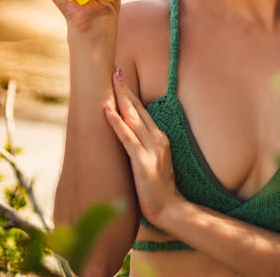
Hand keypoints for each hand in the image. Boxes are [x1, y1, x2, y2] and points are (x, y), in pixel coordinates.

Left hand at [104, 70, 183, 226]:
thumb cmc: (159, 189)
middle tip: (115, 70)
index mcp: (159, 138)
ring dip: (121, 99)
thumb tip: (131, 137)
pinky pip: (127, 138)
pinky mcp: (142, 162)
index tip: (121, 78)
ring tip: (112, 81)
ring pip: (133, 118)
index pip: (142, 111)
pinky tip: (108, 110)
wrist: (171, 209)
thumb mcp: (155, 162)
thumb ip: (145, 147)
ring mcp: (150, 149)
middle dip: (125, 89)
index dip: (131, 94)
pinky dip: (117, 123)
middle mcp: (156, 139)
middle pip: (138, 109)